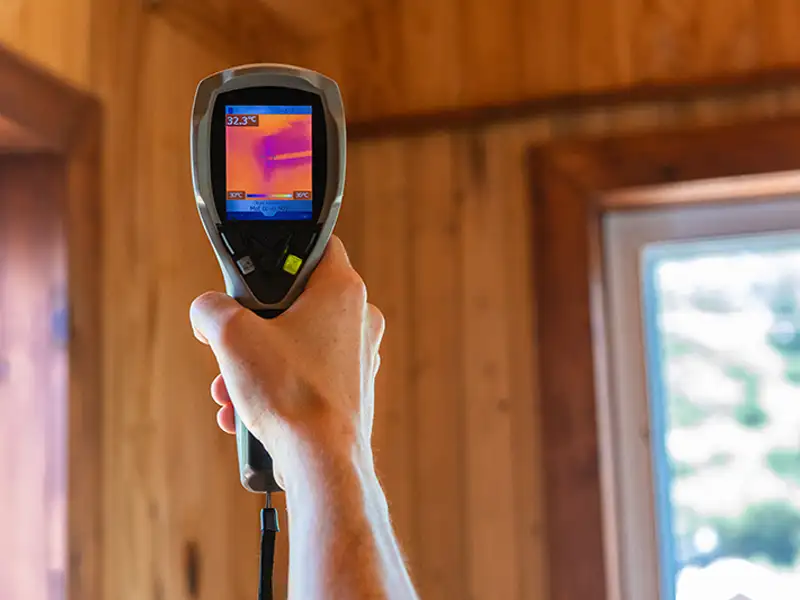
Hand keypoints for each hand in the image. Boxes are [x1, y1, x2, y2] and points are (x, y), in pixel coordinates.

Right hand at [189, 236, 384, 489]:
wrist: (321, 461)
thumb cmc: (290, 393)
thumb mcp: (230, 335)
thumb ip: (210, 308)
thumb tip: (207, 311)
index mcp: (342, 289)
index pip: (315, 243)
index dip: (279, 250)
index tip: (254, 269)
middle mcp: (359, 318)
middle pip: (293, 302)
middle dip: (251, 327)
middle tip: (229, 346)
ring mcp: (357, 356)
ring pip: (293, 344)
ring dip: (254, 365)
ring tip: (229, 390)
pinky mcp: (349, 389)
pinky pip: (303, 375)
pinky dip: (273, 388)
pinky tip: (244, 412)